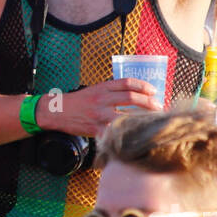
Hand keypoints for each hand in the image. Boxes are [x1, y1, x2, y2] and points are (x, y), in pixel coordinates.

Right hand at [41, 77, 163, 135]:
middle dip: (149, 103)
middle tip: (158, 107)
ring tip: (152, 121)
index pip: (127, 83)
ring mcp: (100, 114)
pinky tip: (136, 134)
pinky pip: (116, 131)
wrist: (58, 112)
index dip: (143, 86)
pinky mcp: (97, 128)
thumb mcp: (94, 90)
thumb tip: (134, 95)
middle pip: (131, 98)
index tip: (153, 91)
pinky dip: (127, 132)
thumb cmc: (78, 102)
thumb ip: (111, 91)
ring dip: (143, 118)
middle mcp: (102, 99)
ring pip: (127, 115)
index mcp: (102, 87)